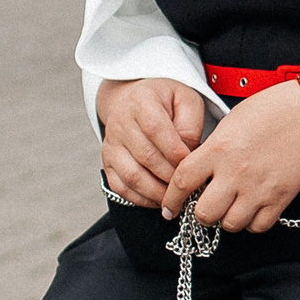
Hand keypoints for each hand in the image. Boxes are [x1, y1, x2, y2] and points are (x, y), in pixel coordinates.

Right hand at [97, 77, 203, 208]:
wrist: (136, 101)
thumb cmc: (166, 102)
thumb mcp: (186, 100)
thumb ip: (190, 124)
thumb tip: (188, 155)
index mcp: (141, 101)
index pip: (155, 129)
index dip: (175, 151)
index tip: (191, 164)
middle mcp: (120, 123)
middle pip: (145, 156)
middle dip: (170, 175)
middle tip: (189, 185)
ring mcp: (111, 145)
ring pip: (132, 176)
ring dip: (157, 191)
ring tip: (176, 196)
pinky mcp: (107, 163)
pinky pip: (120, 187)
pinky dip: (141, 199)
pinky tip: (159, 200)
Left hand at [156, 83, 299, 232]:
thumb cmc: (271, 110)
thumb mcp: (230, 123)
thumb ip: (211, 150)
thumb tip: (199, 174)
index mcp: (218, 150)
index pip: (181, 183)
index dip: (170, 200)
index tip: (169, 208)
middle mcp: (235, 172)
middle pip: (204, 214)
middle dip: (201, 214)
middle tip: (206, 206)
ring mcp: (258, 188)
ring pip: (230, 224)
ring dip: (227, 219)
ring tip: (232, 208)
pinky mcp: (280, 197)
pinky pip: (258, 226)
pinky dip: (252, 222)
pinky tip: (252, 209)